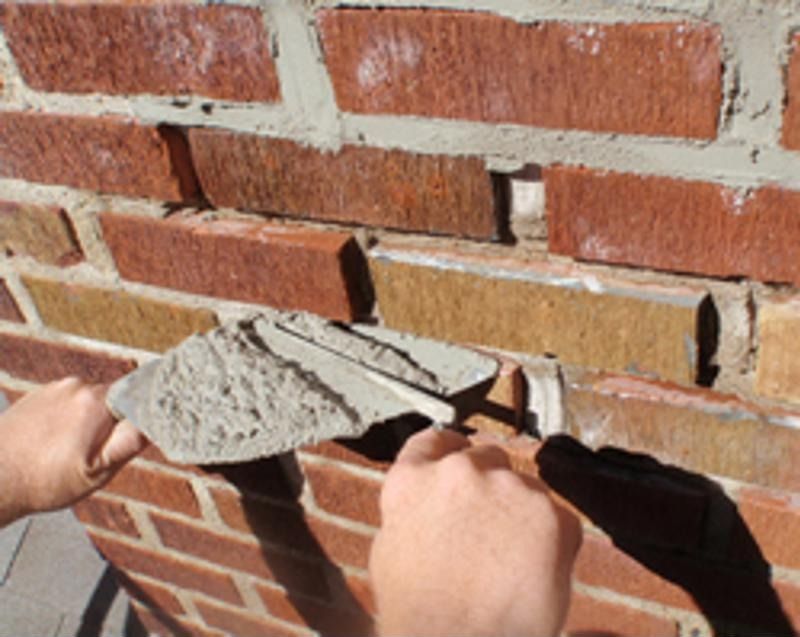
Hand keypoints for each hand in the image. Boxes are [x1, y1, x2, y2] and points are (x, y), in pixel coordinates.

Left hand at [0, 377, 145, 525]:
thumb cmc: (43, 481)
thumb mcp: (97, 472)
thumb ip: (130, 442)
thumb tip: (156, 420)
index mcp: (97, 401)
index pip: (140, 396)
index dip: (143, 416)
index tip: (135, 436)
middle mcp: (77, 385)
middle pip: (115, 398)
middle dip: (113, 422)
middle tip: (98, 452)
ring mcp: (56, 387)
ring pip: (92, 400)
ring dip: (91, 420)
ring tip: (72, 450)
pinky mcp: (40, 393)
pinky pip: (70, 401)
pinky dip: (70, 419)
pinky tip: (56, 442)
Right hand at [369, 428, 580, 636]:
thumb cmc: (418, 613)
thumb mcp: (389, 549)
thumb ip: (412, 507)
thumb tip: (431, 498)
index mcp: (412, 479)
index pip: (435, 440)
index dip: (450, 449)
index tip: (460, 456)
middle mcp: (458, 472)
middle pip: (485, 458)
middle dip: (489, 487)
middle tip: (488, 532)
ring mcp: (506, 488)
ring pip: (524, 487)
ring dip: (520, 513)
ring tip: (508, 564)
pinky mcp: (550, 514)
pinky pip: (558, 518)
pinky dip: (551, 541)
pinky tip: (529, 573)